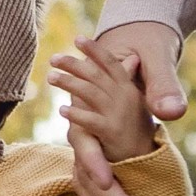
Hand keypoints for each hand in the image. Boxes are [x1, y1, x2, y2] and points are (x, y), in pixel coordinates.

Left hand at [52, 38, 153, 161]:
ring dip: (70, 83)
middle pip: (96, 75)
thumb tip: (130, 59)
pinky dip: (77, 114)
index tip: (78, 38)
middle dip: (74, 64)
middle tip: (54, 58)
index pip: (110, 64)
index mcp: (128, 87)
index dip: (95, 50)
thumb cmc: (135, 126)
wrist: (144, 157)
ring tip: (51, 77)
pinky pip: (91, 120)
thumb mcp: (133, 100)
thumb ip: (126, 81)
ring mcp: (118, 114)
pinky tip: (62, 109)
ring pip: (91, 93)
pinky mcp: (111, 132)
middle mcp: (124, 97)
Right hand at [63, 22, 183, 195]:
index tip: (109, 184)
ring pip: (91, 189)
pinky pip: (100, 190)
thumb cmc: (143, 46)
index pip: (87, 146)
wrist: (131, 40)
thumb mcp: (154, 56)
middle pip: (88, 177)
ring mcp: (91, 148)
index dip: (97, 166)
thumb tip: (174, 111)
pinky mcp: (100, 158)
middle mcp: (84, 134)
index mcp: (91, 110)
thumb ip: (162, 84)